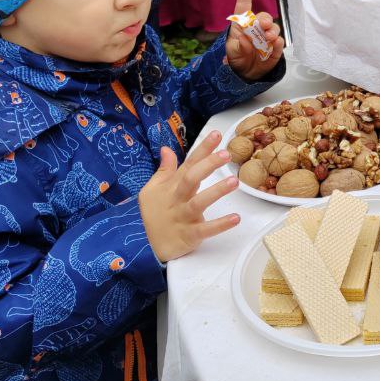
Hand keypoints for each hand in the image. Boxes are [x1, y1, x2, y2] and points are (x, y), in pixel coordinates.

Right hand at [138, 134, 239, 261]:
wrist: (144, 246)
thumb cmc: (153, 214)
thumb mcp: (152, 189)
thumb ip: (164, 169)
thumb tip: (166, 148)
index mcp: (172, 186)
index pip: (189, 163)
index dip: (202, 149)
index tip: (217, 135)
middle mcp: (177, 199)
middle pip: (191, 178)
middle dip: (208, 165)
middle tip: (226, 154)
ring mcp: (183, 217)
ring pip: (199, 202)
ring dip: (216, 192)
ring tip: (234, 182)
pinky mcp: (189, 235)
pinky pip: (205, 230)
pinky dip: (220, 225)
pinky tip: (235, 218)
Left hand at [225, 0, 284, 80]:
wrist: (246, 74)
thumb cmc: (236, 58)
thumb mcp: (231, 52)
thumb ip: (238, 46)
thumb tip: (247, 38)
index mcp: (242, 24)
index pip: (244, 4)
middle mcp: (256, 27)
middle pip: (264, 16)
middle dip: (265, 19)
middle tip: (264, 26)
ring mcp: (267, 37)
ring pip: (274, 28)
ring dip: (272, 32)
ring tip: (267, 39)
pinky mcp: (276, 47)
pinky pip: (280, 43)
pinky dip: (277, 45)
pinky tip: (272, 48)